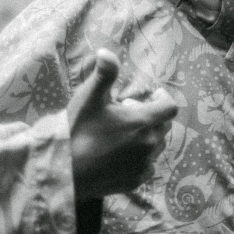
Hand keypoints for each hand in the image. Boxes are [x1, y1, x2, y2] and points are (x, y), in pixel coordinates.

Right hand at [66, 49, 177, 198]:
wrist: (63, 170)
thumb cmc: (78, 130)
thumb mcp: (90, 97)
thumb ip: (104, 73)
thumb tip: (107, 52)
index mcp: (143, 122)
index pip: (170, 107)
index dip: (162, 99)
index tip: (149, 96)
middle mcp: (149, 145)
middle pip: (164, 126)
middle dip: (152, 116)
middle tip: (129, 113)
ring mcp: (143, 165)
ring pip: (157, 146)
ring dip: (147, 137)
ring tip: (123, 134)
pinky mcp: (135, 182)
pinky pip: (147, 166)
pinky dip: (140, 158)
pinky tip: (120, 154)